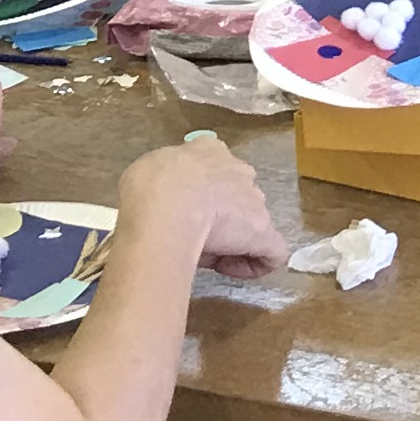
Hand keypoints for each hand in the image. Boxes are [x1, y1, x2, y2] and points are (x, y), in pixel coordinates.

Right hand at [118, 136, 285, 281]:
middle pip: (237, 197)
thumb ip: (165, 181)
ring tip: (205, 254)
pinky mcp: (264, 232)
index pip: (216, 170)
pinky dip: (254, 265)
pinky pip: (270, 253)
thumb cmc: (149, 185)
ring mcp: (255, 200)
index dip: (205, 193)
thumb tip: (166, 197)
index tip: (188, 212)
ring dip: (233, 239)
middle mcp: (239, 171)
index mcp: (209, 151)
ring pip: (252, 223)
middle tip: (194, 234)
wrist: (166, 204)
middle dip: (221, 218)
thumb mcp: (148, 172)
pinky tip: (230, 269)